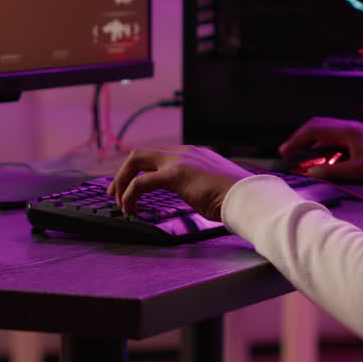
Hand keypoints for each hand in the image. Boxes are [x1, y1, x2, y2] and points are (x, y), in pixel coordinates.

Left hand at [107, 145, 252, 221]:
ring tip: (119, 203)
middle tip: (114, 192)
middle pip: (140, 153)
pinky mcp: (175, 174)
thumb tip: (194, 195)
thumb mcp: (213, 186)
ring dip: (122, 182)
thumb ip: (199, 184)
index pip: (157, 156)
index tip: (130, 187)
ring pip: (136, 161)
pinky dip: (130, 195)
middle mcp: (184, 152)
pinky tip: (130, 209)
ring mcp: (179, 160)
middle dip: (122, 173)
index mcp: (193, 154)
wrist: (248, 197)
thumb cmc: (236, 197)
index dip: (139, 170)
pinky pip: (141, 182)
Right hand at [280, 117, 362, 183]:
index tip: (284, 151)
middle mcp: (349, 128)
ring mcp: (356, 133)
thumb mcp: (358, 171)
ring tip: (304, 159)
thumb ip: (333, 171)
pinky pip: (337, 141)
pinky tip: (326, 162)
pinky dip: (326, 149)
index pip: (314, 129)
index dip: (296, 139)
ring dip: (314, 144)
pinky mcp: (361, 140)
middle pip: (318, 127)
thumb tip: (311, 171)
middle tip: (289, 152)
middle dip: (301, 138)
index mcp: (346, 131)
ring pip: (328, 134)